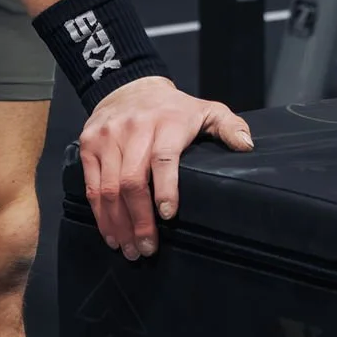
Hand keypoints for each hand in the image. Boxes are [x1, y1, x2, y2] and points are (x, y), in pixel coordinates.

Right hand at [79, 76, 253, 260]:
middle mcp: (134, 128)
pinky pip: (91, 185)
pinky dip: (100, 214)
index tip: (168, 215)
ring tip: (130, 249)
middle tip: (148, 248)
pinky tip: (111, 232)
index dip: (165, 188)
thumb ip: (230, 126)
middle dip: (139, 220)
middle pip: (132, 180)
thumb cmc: (174, 110)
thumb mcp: (207, 110)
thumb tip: (247, 147)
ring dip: (118, 224)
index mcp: (166, 122)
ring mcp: (107, 136)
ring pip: (108, 188)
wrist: (129, 87)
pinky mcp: (88, 144)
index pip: (163, 157)